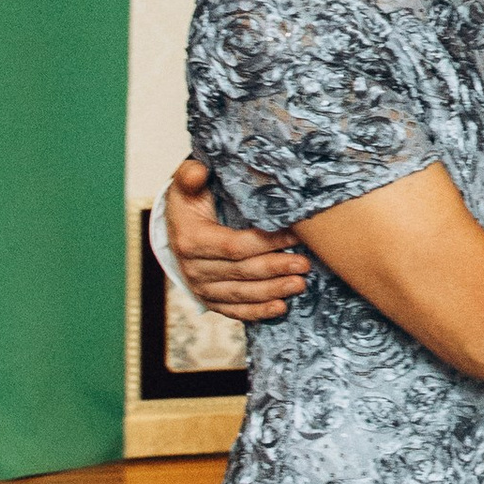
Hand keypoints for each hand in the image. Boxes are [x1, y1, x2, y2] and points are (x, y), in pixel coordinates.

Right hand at [168, 156, 309, 323]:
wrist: (178, 225)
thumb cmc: (190, 200)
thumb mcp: (186, 183)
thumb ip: (191, 175)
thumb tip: (198, 172)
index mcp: (190, 240)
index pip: (234, 246)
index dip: (267, 242)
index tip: (296, 235)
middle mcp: (193, 268)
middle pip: (241, 271)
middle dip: (276, 267)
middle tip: (305, 264)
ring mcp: (200, 287)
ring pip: (241, 293)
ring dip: (272, 290)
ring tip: (300, 284)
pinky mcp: (209, 299)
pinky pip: (233, 310)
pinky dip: (257, 312)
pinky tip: (280, 308)